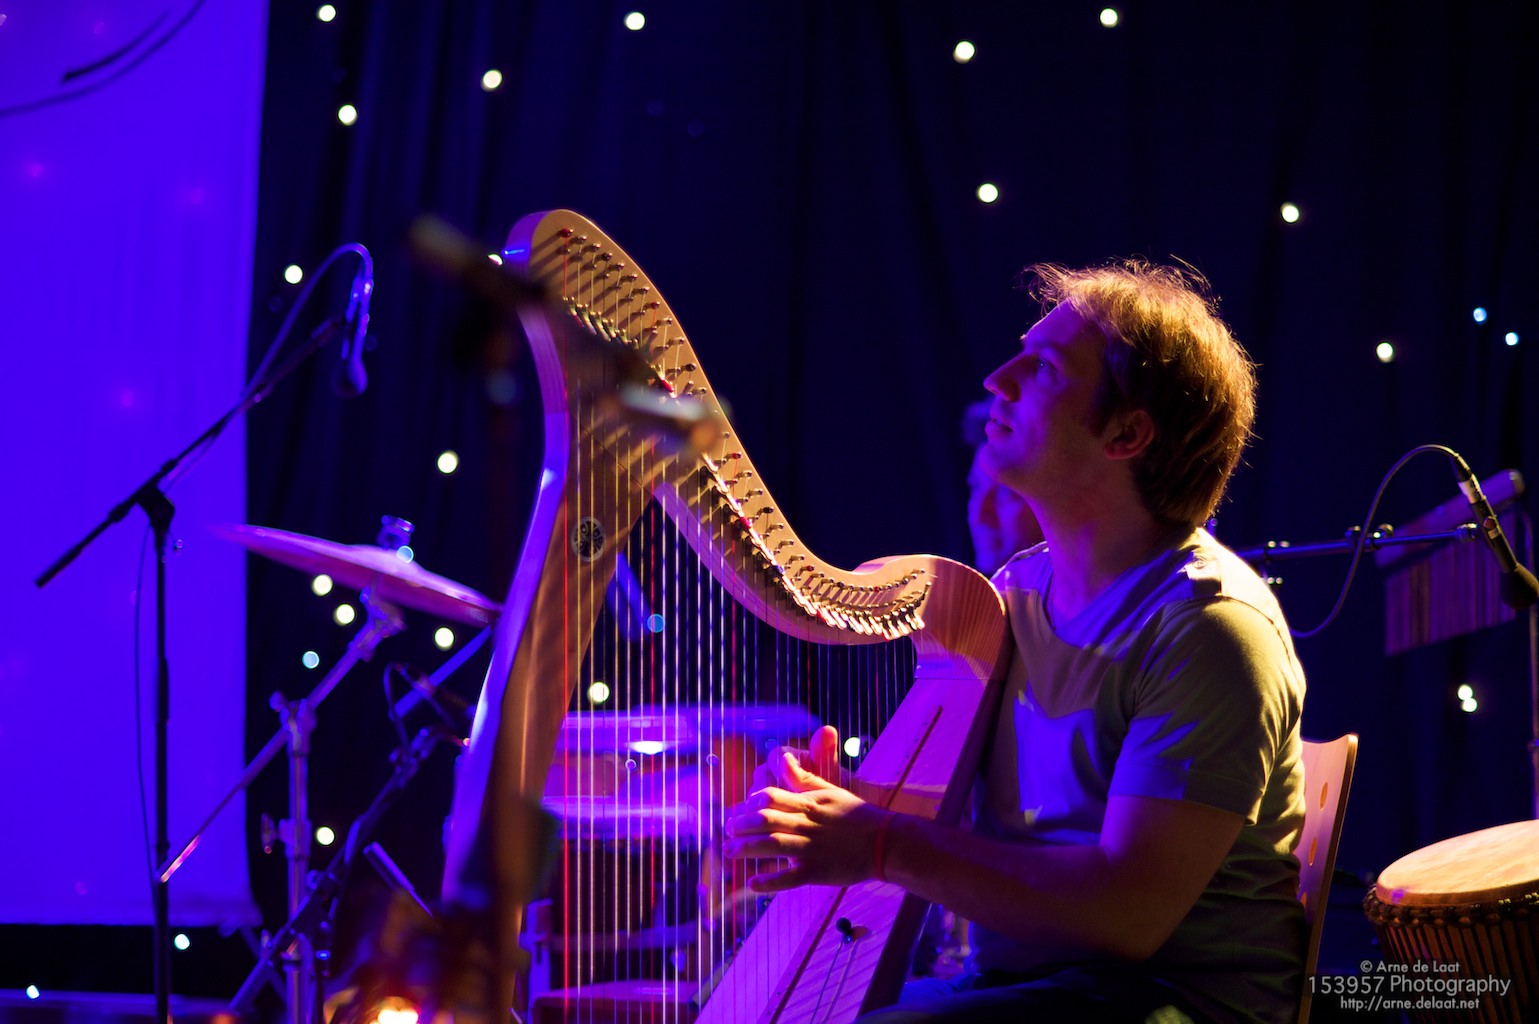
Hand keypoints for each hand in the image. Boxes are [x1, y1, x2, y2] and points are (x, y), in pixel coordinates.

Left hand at [723, 728, 890, 892]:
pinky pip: (789, 878)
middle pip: (766, 820)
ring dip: (747, 849)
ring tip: (729, 852)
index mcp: (809, 804)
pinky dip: (769, 881)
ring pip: (773, 846)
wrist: (886, 842)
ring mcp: (812, 849)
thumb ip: (804, 779)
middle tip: (726, 830)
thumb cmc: (857, 815)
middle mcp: (807, 825)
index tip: (739, 810)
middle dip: (742, 825)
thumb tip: (783, 759)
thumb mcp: (831, 791)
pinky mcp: (817, 872)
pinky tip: (752, 883)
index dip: (750, 803)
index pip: (771, 797)